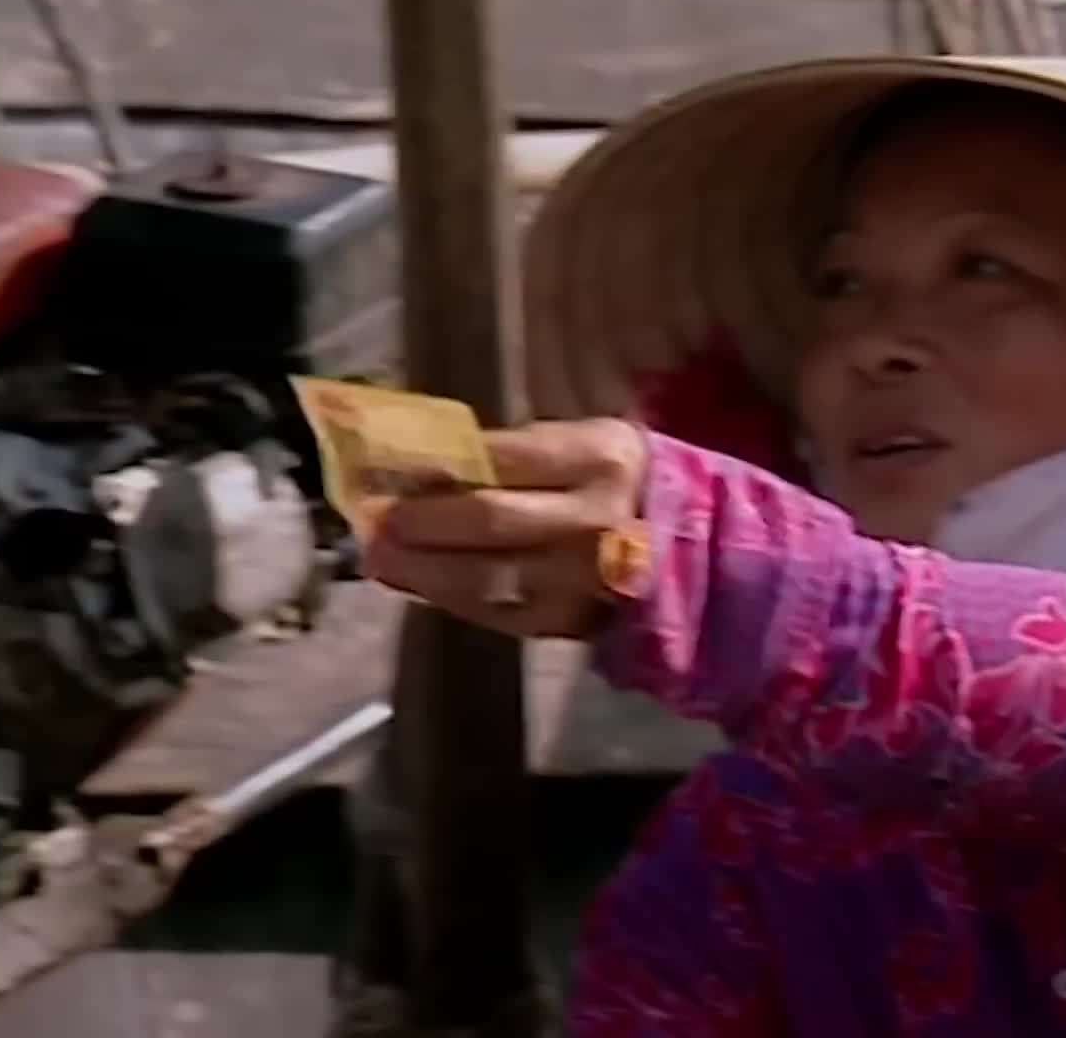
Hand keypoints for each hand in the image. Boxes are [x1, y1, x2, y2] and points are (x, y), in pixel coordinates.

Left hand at [360, 418, 649, 638]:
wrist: (689, 548)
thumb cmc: (619, 482)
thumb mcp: (585, 443)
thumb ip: (516, 454)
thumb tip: (425, 470)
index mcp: (600, 457)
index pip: (503, 457)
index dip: (440, 462)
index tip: (391, 465)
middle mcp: (594, 519)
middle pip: (491, 519)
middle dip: (422, 521)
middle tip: (375, 520)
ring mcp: (582, 578)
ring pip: (485, 577)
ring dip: (421, 570)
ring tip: (381, 559)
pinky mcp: (569, 622)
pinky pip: (495, 614)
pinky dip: (450, 600)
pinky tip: (421, 585)